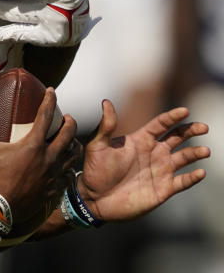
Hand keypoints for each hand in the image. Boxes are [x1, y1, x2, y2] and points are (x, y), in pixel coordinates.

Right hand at [0, 88, 78, 224]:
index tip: (51, 90)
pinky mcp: (52, 191)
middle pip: (67, 134)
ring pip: (73, 156)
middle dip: (69, 123)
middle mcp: (48, 158)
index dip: (49, 100)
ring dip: (74, 145)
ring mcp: (52, 176)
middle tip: (66, 118)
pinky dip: (69, 169)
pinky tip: (67, 168)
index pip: (45, 116)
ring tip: (72, 141)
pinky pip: (68, 177)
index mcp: (32, 144)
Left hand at [79, 100, 209, 220]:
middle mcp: (154, 153)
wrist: (95, 198)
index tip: (185, 110)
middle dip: (191, 130)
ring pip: (184, 158)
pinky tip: (200, 172)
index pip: (161, 124)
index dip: (172, 117)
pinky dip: (193, 177)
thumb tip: (106, 101)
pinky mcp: (164, 189)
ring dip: (195, 153)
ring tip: (204, 150)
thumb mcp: (97, 145)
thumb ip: (106, 125)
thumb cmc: (95, 170)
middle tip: (203, 127)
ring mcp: (160, 170)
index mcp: (140, 140)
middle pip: (177, 137)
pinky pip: (183, 181)